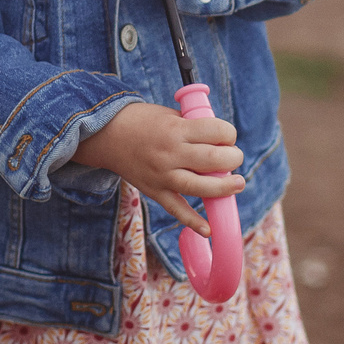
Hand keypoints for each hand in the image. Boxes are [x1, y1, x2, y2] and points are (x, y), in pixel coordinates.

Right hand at [73, 101, 243, 235]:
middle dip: (233, 159)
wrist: (105, 135)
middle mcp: (171, 154)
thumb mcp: (168, 114)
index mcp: (176, 130)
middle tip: (234, 158)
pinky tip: (208, 229)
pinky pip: (176, 209)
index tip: (228, 136)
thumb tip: (220, 139)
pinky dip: (192, 221)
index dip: (229, 134)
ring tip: (238, 184)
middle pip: (213, 160)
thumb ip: (192, 125)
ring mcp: (162, 175)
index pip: (216, 132)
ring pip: (200, 187)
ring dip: (224, 187)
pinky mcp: (155, 191)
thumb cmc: (141, 120)